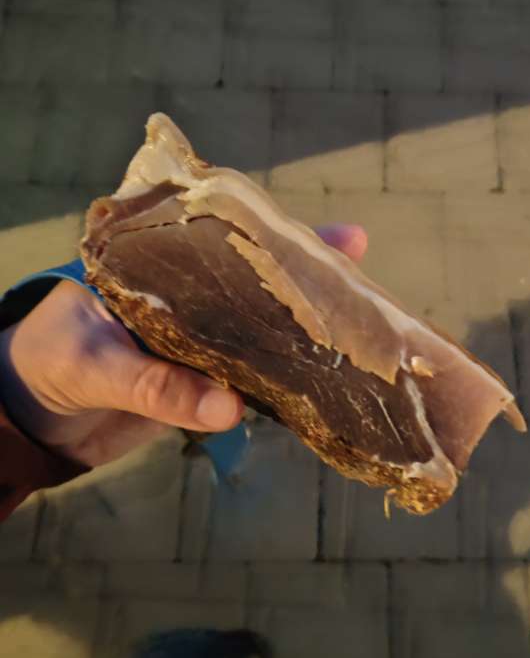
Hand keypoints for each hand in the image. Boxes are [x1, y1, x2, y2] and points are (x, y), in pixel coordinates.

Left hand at [0, 224, 367, 468]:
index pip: (234, 242)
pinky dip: (282, 388)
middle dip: (313, 285)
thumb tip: (232, 407)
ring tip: (360, 339)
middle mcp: (191, 301)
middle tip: (367, 287)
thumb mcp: (95, 365)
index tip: (344, 239)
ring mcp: (200, 345)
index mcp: (163, 269)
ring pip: (263, 336)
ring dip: (305, 339)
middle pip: (262, 286)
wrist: (29, 419)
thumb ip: (156, 384)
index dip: (289, 240)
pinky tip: (322, 389)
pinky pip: (250, 384)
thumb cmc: (48, 364)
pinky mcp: (200, 386)